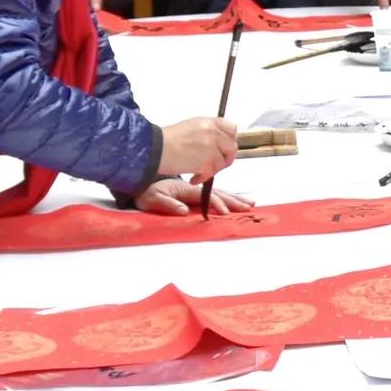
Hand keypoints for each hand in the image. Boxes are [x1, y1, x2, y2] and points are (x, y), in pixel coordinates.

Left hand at [138, 176, 255, 216]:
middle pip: (218, 193)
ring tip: (250, 202)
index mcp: (186, 189)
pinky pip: (214, 191)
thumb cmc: (146, 192)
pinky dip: (227, 195)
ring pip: (219, 191)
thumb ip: (168, 204)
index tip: (227, 213)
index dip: (217, 204)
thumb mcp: (152, 200)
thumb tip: (184, 211)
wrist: (140, 176)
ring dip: (234, 197)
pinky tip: (235, 199)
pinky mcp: (194, 190)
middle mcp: (194, 186)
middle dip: (234, 200)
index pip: (206, 196)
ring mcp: (195, 187)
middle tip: (249, 207)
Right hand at [158, 116, 239, 179]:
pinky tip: (193, 178)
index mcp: (208, 122)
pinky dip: (203, 178)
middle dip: (225, 158)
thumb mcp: (191, 127)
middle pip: (231, 147)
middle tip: (216, 163)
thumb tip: (220, 142)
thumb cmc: (167, 140)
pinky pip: (211, 174)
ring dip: (212, 170)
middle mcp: (212, 133)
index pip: (231, 128)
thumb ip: (208, 132)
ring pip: (222, 163)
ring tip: (199, 171)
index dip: (230, 139)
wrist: (155, 149)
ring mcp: (210, 147)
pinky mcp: (206, 162)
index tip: (225, 147)